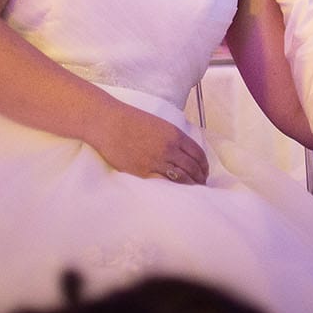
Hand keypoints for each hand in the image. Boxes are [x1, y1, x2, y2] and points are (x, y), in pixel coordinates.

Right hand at [87, 100, 208, 184]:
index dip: (204, 166)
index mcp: (175, 135)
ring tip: (192, 190)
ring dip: (189, 185)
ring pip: (181, 177)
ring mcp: (156, 161)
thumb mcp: (159, 124)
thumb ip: (172, 138)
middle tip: (201, 184)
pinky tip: (175, 192)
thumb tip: (181, 151)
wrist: (108, 123)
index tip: (204, 172)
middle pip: (192, 167)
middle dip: (199, 178)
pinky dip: (172, 188)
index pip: (198, 154)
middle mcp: (169, 148)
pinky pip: (163, 182)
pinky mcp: (142, 172)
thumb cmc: (131, 120)